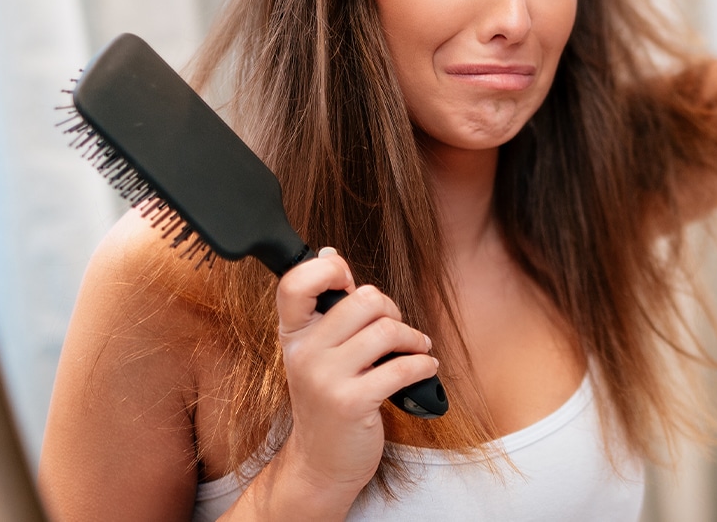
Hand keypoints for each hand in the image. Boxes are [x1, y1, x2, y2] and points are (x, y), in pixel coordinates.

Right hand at [273, 248, 437, 499]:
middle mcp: (304, 352)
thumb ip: (326, 310)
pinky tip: (424, 368)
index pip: (296, 282)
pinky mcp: (352, 403)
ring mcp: (326, 379)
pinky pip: (403, 367)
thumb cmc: (329, 399)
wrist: (321, 462)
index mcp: (293, 334)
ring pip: (387, 330)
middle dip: (390, 309)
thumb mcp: (316, 352)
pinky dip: (423, 364)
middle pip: (364, 299)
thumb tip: (329, 254)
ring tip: (416, 348)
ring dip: (413, 338)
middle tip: (395, 329)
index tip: (348, 281)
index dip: (329, 269)